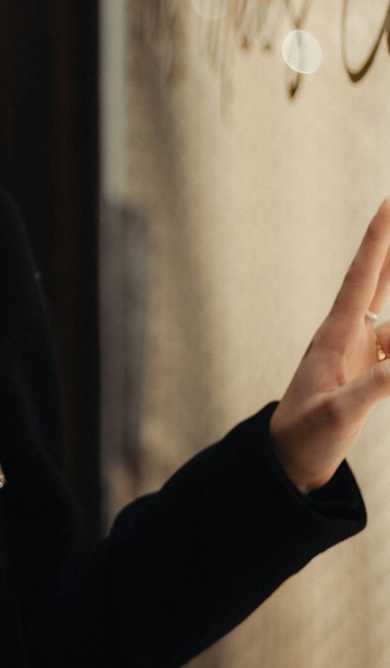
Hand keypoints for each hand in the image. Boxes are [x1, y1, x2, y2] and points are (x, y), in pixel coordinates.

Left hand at [271, 198, 389, 493]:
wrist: (288, 465)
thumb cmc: (305, 438)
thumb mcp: (340, 413)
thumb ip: (378, 385)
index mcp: (335, 336)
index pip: (362, 278)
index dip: (377, 240)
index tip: (387, 203)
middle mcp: (347, 336)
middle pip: (378, 282)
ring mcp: (357, 352)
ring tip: (389, 270)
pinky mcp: (366, 372)